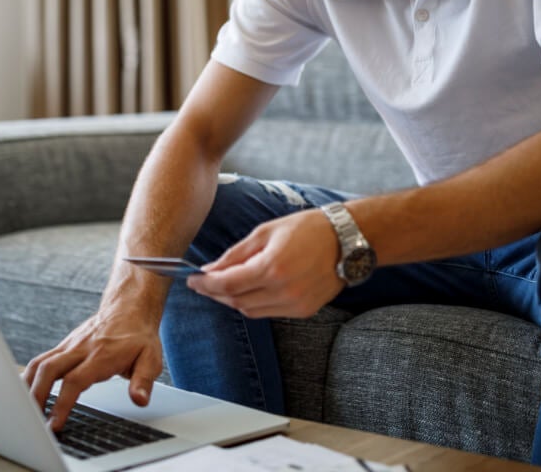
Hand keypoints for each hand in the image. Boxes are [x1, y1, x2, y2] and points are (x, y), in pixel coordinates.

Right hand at [22, 304, 163, 431]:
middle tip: (32, 421)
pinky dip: (30, 376)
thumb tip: (140, 400)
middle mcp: (80, 349)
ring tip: (24, 410)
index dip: (62, 404)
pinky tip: (25, 391)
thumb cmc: (139, 337)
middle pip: (49, 370)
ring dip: (28, 386)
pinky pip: (41, 359)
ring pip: (40, 363)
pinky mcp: (64, 346)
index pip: (75, 381)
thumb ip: (143, 381)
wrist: (129, 308)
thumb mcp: (151, 358)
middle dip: (36, 397)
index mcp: (100, 356)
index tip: (54, 424)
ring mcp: (70, 346)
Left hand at [188, 208, 342, 318]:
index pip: (227, 284)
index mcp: (272, 267)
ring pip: (251, 311)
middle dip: (216, 293)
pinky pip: (269, 313)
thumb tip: (210, 269)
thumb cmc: (307, 228)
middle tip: (204, 283)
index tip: (192, 280)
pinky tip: (251, 290)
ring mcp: (295, 304)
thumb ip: (236, 254)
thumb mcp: (266, 232)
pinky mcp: (304, 311)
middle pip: (236, 301)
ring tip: (225, 286)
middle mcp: (283, 291)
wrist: (348, 241)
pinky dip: (255, 303)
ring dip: (233, 300)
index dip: (205, 285)